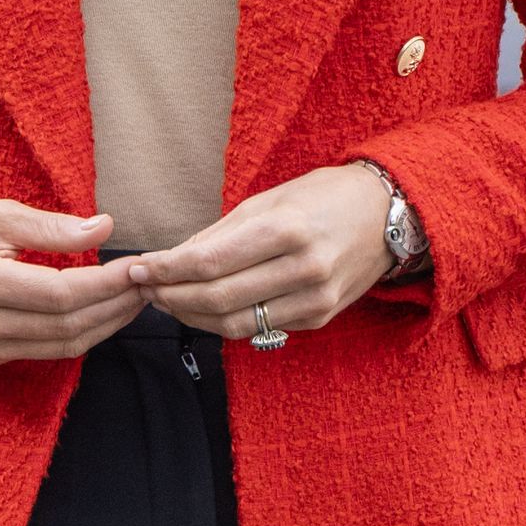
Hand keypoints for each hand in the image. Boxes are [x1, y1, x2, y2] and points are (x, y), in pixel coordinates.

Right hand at [0, 198, 140, 364]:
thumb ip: (52, 227)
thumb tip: (105, 227)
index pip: (62, 294)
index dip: (106, 283)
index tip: (135, 266)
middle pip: (68, 325)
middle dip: (114, 306)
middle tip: (144, 283)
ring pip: (63, 346)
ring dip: (105, 325)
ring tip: (132, 299)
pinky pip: (45, 351)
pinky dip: (80, 334)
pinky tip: (101, 313)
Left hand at [128, 166, 392, 340]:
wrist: (388, 216)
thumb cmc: (323, 197)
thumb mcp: (270, 199)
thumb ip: (221, 233)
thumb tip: (171, 259)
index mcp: (286, 229)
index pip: (209, 262)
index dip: (166, 270)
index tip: (138, 268)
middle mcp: (303, 268)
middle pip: (217, 298)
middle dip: (171, 296)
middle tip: (144, 289)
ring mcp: (315, 299)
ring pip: (234, 324)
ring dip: (192, 317)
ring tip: (167, 301)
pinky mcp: (319, 318)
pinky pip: (260, 328)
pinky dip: (225, 321)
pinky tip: (205, 308)